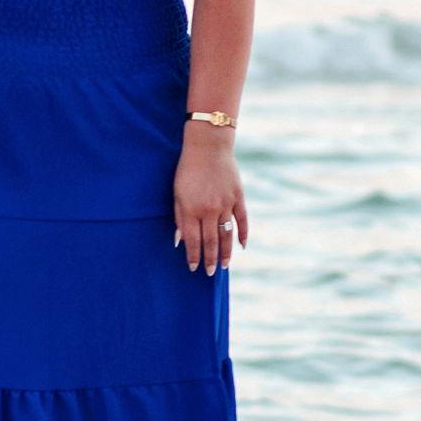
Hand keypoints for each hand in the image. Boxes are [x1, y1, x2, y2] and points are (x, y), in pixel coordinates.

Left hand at [174, 136, 247, 273]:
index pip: (193, 241)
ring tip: (224, 266)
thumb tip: (179, 241)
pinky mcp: (238, 197)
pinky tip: (242, 246)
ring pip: (227, 235)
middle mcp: (210, 210)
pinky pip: (242, 220)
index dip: (193, 256)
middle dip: (210, 260)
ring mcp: (226, 204)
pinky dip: (243, 234)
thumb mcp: (176, 193)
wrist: (208, 147)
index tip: (193, 268)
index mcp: (192, 209)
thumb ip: (179, 218)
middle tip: (210, 273)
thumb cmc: (187, 170)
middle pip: (211, 242)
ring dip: (226, 252)